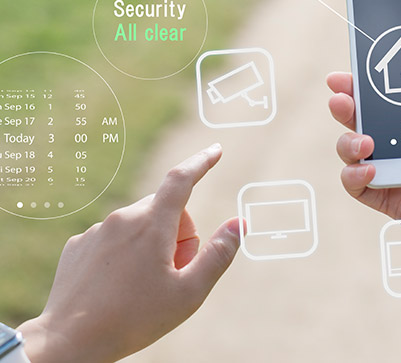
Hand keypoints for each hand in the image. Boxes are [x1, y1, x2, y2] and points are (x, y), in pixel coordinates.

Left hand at [19, 145, 240, 362]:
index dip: (202, 162)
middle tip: (173, 273)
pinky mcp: (78, 245)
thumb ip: (218, 254)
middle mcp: (123, 217)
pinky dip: (123, 253)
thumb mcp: (189, 293)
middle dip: (177, 233)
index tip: (215, 150)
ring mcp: (97, 231)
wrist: (67, 344)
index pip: (182, 179)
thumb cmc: (134, 320)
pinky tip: (116, 285)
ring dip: (150, 244)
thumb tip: (239, 224)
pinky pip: (113, 238)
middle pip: (165, 210)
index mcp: (152, 224)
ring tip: (141, 285)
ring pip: (139, 225)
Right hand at [327, 28, 400, 273]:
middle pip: (363, 119)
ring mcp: (397, 172)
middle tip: (339, 96)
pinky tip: (371, 168)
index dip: (365, 82)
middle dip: (345, 104)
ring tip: (364, 139)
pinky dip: (353, 174)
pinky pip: (356, 185)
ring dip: (347, 140)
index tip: (350, 68)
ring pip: (352, 149)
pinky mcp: (391, 200)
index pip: (388, 95)